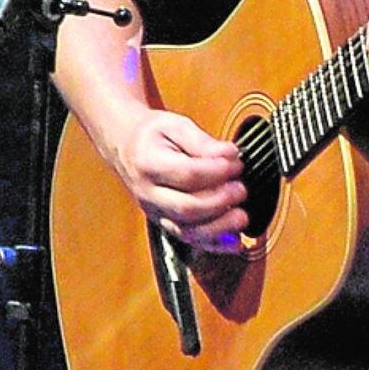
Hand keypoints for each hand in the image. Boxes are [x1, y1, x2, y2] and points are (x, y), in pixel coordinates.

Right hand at [112, 108, 248, 252]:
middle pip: (187, 208)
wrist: (126, 147)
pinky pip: (190, 241)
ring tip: (241, 216)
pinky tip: (235, 241)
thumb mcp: (175, 125)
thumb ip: (202, 141)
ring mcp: (156, 212)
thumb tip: (229, 154)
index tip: (236, 162)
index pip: (187, 174)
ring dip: (220, 227)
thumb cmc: (152, 136)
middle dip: (220, 201)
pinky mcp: (166, 224)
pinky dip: (215, 244)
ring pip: (188, 231)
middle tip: (241, 188)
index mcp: (149, 164)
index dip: (217, 171)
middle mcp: (149, 194)